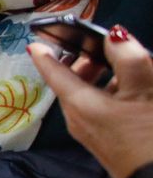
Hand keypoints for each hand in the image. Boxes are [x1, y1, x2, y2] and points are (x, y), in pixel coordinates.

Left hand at [28, 31, 152, 177]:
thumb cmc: (150, 135)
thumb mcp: (145, 89)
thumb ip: (128, 57)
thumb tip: (114, 35)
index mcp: (80, 103)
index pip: (55, 72)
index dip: (47, 53)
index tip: (37, 40)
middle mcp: (78, 119)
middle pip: (71, 83)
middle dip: (83, 62)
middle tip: (98, 48)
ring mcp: (91, 133)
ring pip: (86, 96)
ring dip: (99, 77)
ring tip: (121, 66)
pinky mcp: (105, 142)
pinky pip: (98, 110)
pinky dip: (108, 94)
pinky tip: (132, 92)